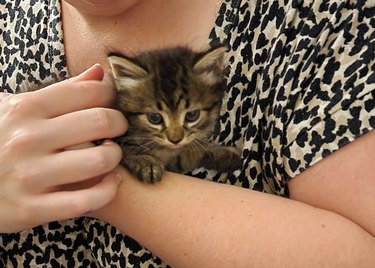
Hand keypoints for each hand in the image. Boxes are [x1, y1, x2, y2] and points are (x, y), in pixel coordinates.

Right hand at [0, 65, 126, 232]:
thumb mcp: (18, 108)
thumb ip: (62, 90)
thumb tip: (99, 72)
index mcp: (26, 108)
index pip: (88, 91)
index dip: (110, 95)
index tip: (112, 103)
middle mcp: (27, 139)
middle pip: (101, 121)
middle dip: (119, 123)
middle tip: (117, 128)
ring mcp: (28, 175)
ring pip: (99, 161)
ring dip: (114, 157)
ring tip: (110, 154)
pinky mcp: (30, 209)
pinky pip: (87, 200)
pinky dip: (108, 190)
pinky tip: (109, 182)